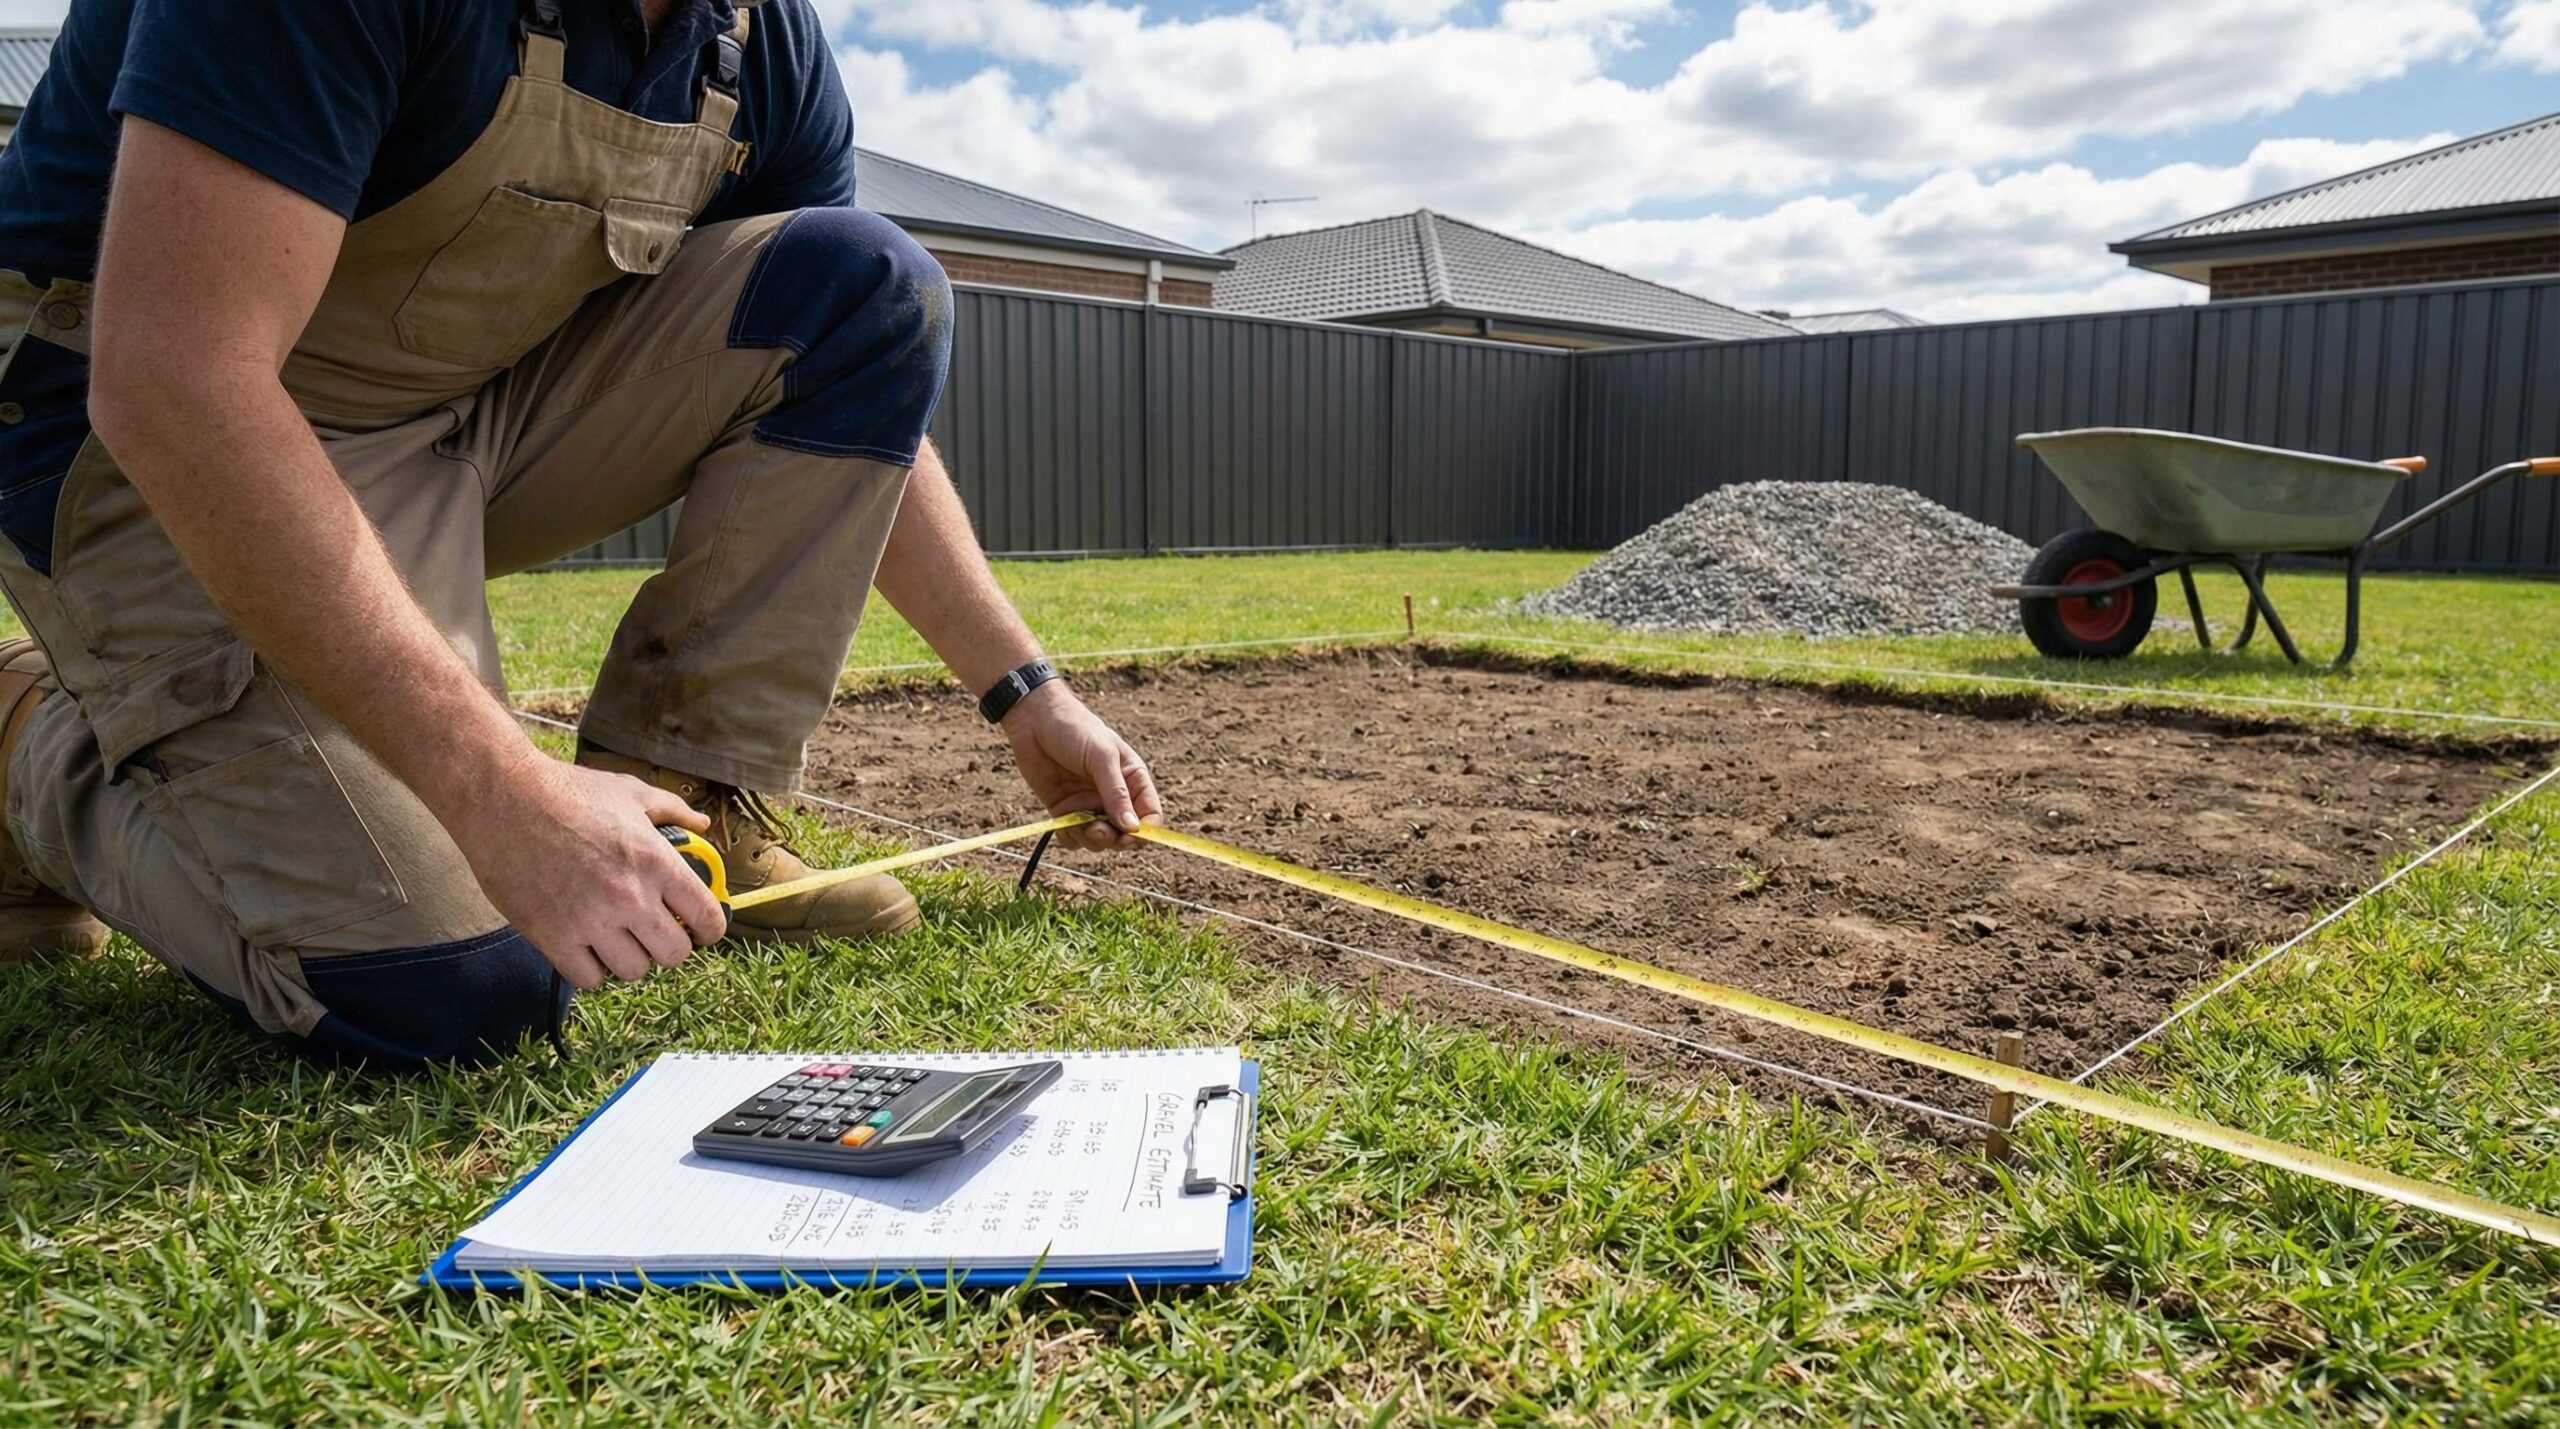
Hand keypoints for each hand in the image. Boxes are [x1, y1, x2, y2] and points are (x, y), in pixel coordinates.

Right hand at [457, 758, 729, 988]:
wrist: (503, 799)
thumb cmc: (567, 791)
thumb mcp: (630, 792)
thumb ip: (672, 810)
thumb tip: (702, 823)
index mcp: (655, 861)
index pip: (706, 916)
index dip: (711, 929)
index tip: (703, 929)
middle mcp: (629, 896)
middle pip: (674, 954)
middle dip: (670, 946)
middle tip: (656, 933)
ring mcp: (590, 920)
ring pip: (633, 971)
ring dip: (630, 958)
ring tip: (619, 939)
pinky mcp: (553, 936)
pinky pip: (588, 978)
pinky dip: (592, 969)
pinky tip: (588, 949)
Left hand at [1001, 682, 1162, 849]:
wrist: (1034, 721)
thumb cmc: (1075, 729)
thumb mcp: (1101, 757)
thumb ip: (1117, 793)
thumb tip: (1133, 828)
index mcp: (1133, 780)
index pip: (1150, 816)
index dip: (1143, 832)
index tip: (1128, 837)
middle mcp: (1115, 797)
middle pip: (1125, 835)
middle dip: (1112, 839)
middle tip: (1095, 830)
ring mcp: (1090, 805)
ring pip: (1099, 840)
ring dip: (1088, 838)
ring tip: (1074, 819)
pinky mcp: (1066, 811)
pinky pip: (1074, 838)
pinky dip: (1069, 836)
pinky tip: (1061, 821)